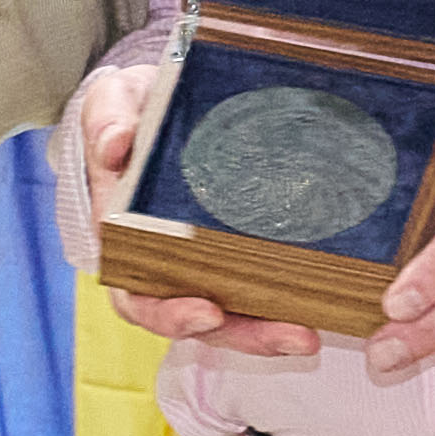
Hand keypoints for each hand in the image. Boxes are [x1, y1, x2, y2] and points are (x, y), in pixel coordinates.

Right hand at [70, 58, 322, 362]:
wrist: (165, 97)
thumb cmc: (133, 106)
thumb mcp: (112, 99)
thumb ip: (107, 120)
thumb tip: (114, 148)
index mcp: (124, 240)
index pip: (139, 297)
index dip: (170, 314)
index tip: (209, 313)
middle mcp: (164, 262)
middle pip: (199, 320)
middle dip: (245, 335)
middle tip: (296, 337)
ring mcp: (205, 259)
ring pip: (236, 313)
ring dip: (271, 331)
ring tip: (312, 334)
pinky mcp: (241, 247)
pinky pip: (265, 284)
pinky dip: (291, 298)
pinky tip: (327, 302)